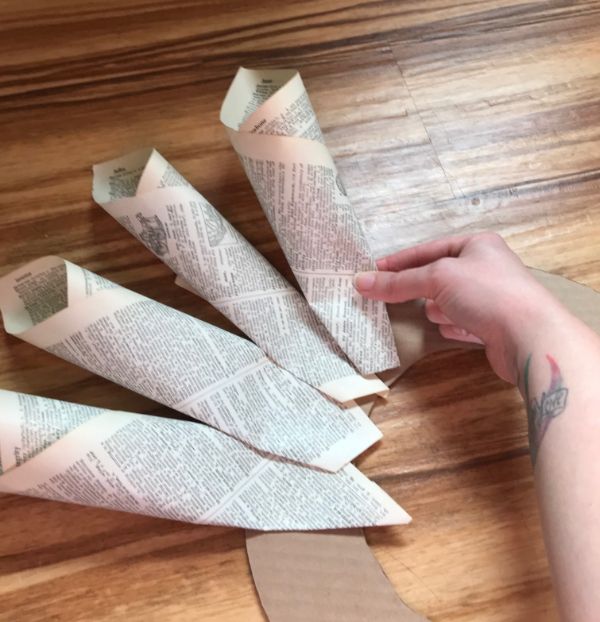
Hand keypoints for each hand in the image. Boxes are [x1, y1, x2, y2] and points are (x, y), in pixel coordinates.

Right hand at [354, 232, 568, 382]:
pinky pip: (462, 322)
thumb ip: (398, 282)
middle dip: (421, 287)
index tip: (375, 270)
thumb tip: (361, 282)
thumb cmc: (486, 292)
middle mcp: (486, 268)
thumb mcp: (437, 278)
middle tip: (392, 296)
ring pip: (449, 301)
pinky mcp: (494, 326)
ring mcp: (492, 298)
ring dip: (439, 308)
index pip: (429, 249)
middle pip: (439, 276)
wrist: (530, 335)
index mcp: (478, 245)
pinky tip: (453, 329)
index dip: (400, 260)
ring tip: (438, 314)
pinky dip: (453, 325)